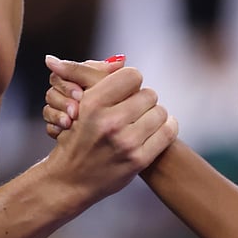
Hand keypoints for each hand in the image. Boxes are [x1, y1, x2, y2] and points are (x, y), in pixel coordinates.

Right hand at [41, 57, 178, 201]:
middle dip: (143, 99)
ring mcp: (125, 142)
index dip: (131, 82)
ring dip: (155, 114)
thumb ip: (96, 77)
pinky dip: (167, 127)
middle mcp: (109, 122)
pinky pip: (168, 132)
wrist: (69, 179)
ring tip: (144, 120)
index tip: (126, 91)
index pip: (132, 75)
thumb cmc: (76, 135)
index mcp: (92, 103)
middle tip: (135, 108)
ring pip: (160, 111)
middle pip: (149, 94)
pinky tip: (158, 129)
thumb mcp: (79, 104)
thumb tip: (120, 58)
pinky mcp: (138, 160)